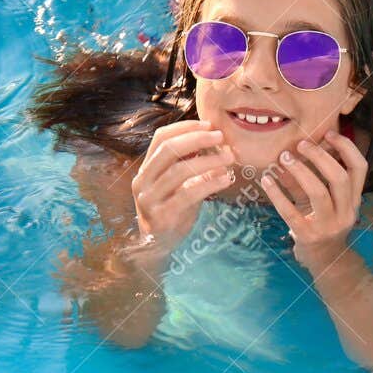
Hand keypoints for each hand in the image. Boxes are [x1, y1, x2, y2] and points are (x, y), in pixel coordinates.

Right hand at [131, 120, 235, 247]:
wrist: (158, 246)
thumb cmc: (171, 209)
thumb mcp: (175, 184)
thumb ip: (187, 163)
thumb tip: (213, 139)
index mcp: (145, 169)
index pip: (161, 138)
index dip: (185, 127)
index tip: (209, 125)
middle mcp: (143, 181)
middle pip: (169, 149)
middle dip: (197, 139)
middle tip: (221, 137)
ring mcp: (150, 199)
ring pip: (180, 170)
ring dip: (209, 160)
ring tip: (229, 157)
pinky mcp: (163, 216)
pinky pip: (188, 194)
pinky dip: (209, 183)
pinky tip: (225, 178)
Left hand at [258, 131, 367, 269]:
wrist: (323, 260)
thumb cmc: (322, 221)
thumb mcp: (323, 200)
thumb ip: (312, 177)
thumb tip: (295, 147)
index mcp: (354, 199)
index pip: (360, 168)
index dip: (346, 147)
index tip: (328, 133)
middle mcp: (346, 212)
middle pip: (340, 177)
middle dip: (320, 157)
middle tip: (301, 144)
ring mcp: (328, 226)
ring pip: (319, 193)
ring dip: (300, 171)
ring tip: (283, 157)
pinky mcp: (307, 236)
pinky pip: (290, 211)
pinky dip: (277, 193)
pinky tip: (266, 180)